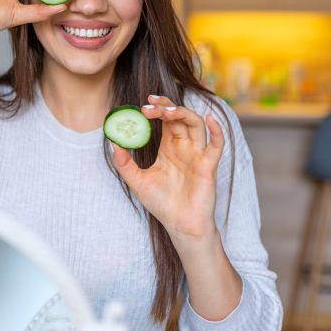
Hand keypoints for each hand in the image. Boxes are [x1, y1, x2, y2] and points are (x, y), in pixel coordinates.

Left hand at [111, 94, 224, 243]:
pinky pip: (217, 145)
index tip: (142, 105)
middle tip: (149, 105)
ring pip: (196, 125)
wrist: (179, 225)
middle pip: (179, 117)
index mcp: (169, 147)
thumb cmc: (162, 203)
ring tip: (167, 111)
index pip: (165, 120)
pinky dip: (217, 131)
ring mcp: (197, 154)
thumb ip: (124, 163)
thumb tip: (113, 142)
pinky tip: (210, 119)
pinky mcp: (208, 166)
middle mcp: (184, 147)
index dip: (157, 109)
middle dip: (165, 108)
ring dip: (183, 113)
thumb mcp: (137, 181)